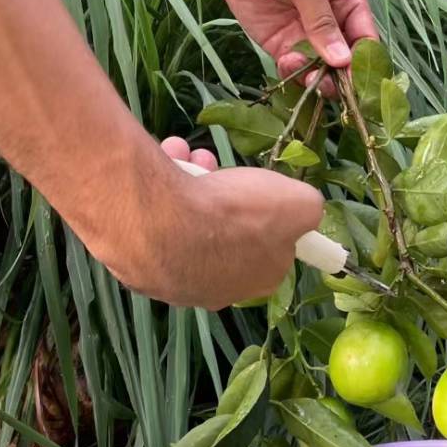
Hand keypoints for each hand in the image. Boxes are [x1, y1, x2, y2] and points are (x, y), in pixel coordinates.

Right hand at [102, 137, 323, 309]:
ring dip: (193, 183)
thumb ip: (309, 207)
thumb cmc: (237, 215)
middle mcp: (215, 289)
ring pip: (188, 223)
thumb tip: (305, 208)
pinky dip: (160, 191)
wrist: (159, 221)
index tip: (260, 193)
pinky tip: (164, 166)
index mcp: (256, 281)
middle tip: (219, 168)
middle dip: (225, 194)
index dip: (270, 219)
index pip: (272, 252)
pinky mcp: (137, 264)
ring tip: (189, 157)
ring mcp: (173, 280)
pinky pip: (155, 221)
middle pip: (227, 233)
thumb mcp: (299, 204)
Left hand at [209, 0, 377, 96]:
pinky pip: (293, 69)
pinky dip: (292, 73)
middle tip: (328, 85)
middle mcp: (332, 22)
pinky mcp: (281, 44)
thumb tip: (342, 60)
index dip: (365, 63)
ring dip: (315, 78)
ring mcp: (305, 36)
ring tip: (305, 73)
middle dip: (339, 77)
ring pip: (320, 70)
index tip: (358, 82)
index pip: (366, 40)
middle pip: (345, 62)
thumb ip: (322, 21)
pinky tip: (286, 61)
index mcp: (348, 1)